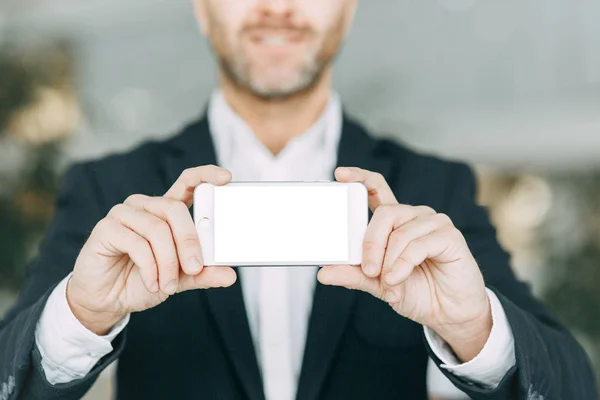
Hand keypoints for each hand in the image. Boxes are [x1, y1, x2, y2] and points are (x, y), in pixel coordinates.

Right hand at [67, 165, 236, 334]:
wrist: (108, 301)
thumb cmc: (142, 282)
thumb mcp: (180, 279)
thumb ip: (202, 274)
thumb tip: (229, 275)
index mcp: (166, 212)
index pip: (187, 183)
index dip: (205, 175)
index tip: (225, 178)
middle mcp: (145, 207)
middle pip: (175, 209)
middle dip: (189, 241)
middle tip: (195, 267)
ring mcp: (124, 214)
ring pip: (157, 229)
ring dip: (168, 262)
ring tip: (169, 285)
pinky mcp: (106, 229)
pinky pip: (137, 243)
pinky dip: (150, 267)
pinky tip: (152, 283)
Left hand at [318, 167, 491, 361]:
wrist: (448, 312)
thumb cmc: (416, 291)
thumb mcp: (377, 284)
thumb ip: (353, 275)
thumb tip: (323, 273)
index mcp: (395, 222)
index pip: (376, 190)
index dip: (360, 178)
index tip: (340, 174)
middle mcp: (414, 216)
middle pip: (385, 212)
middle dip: (371, 243)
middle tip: (368, 269)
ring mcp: (433, 223)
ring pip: (400, 232)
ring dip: (389, 261)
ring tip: (388, 281)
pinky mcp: (449, 236)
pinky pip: (418, 244)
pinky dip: (403, 264)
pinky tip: (398, 278)